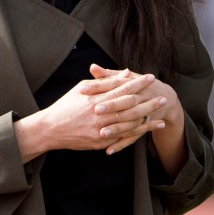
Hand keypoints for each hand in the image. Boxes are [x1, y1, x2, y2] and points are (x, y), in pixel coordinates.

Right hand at [15, 66, 182, 162]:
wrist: (50, 129)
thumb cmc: (66, 105)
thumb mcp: (82, 88)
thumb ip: (104, 81)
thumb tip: (126, 73)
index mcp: (96, 98)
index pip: (122, 88)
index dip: (138, 83)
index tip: (151, 78)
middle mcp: (100, 114)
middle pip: (130, 106)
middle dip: (148, 101)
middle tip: (164, 96)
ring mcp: (101, 129)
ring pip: (129, 123)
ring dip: (148, 118)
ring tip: (163, 113)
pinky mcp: (101, 142)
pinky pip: (123, 137)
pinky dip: (138, 132)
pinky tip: (149, 128)